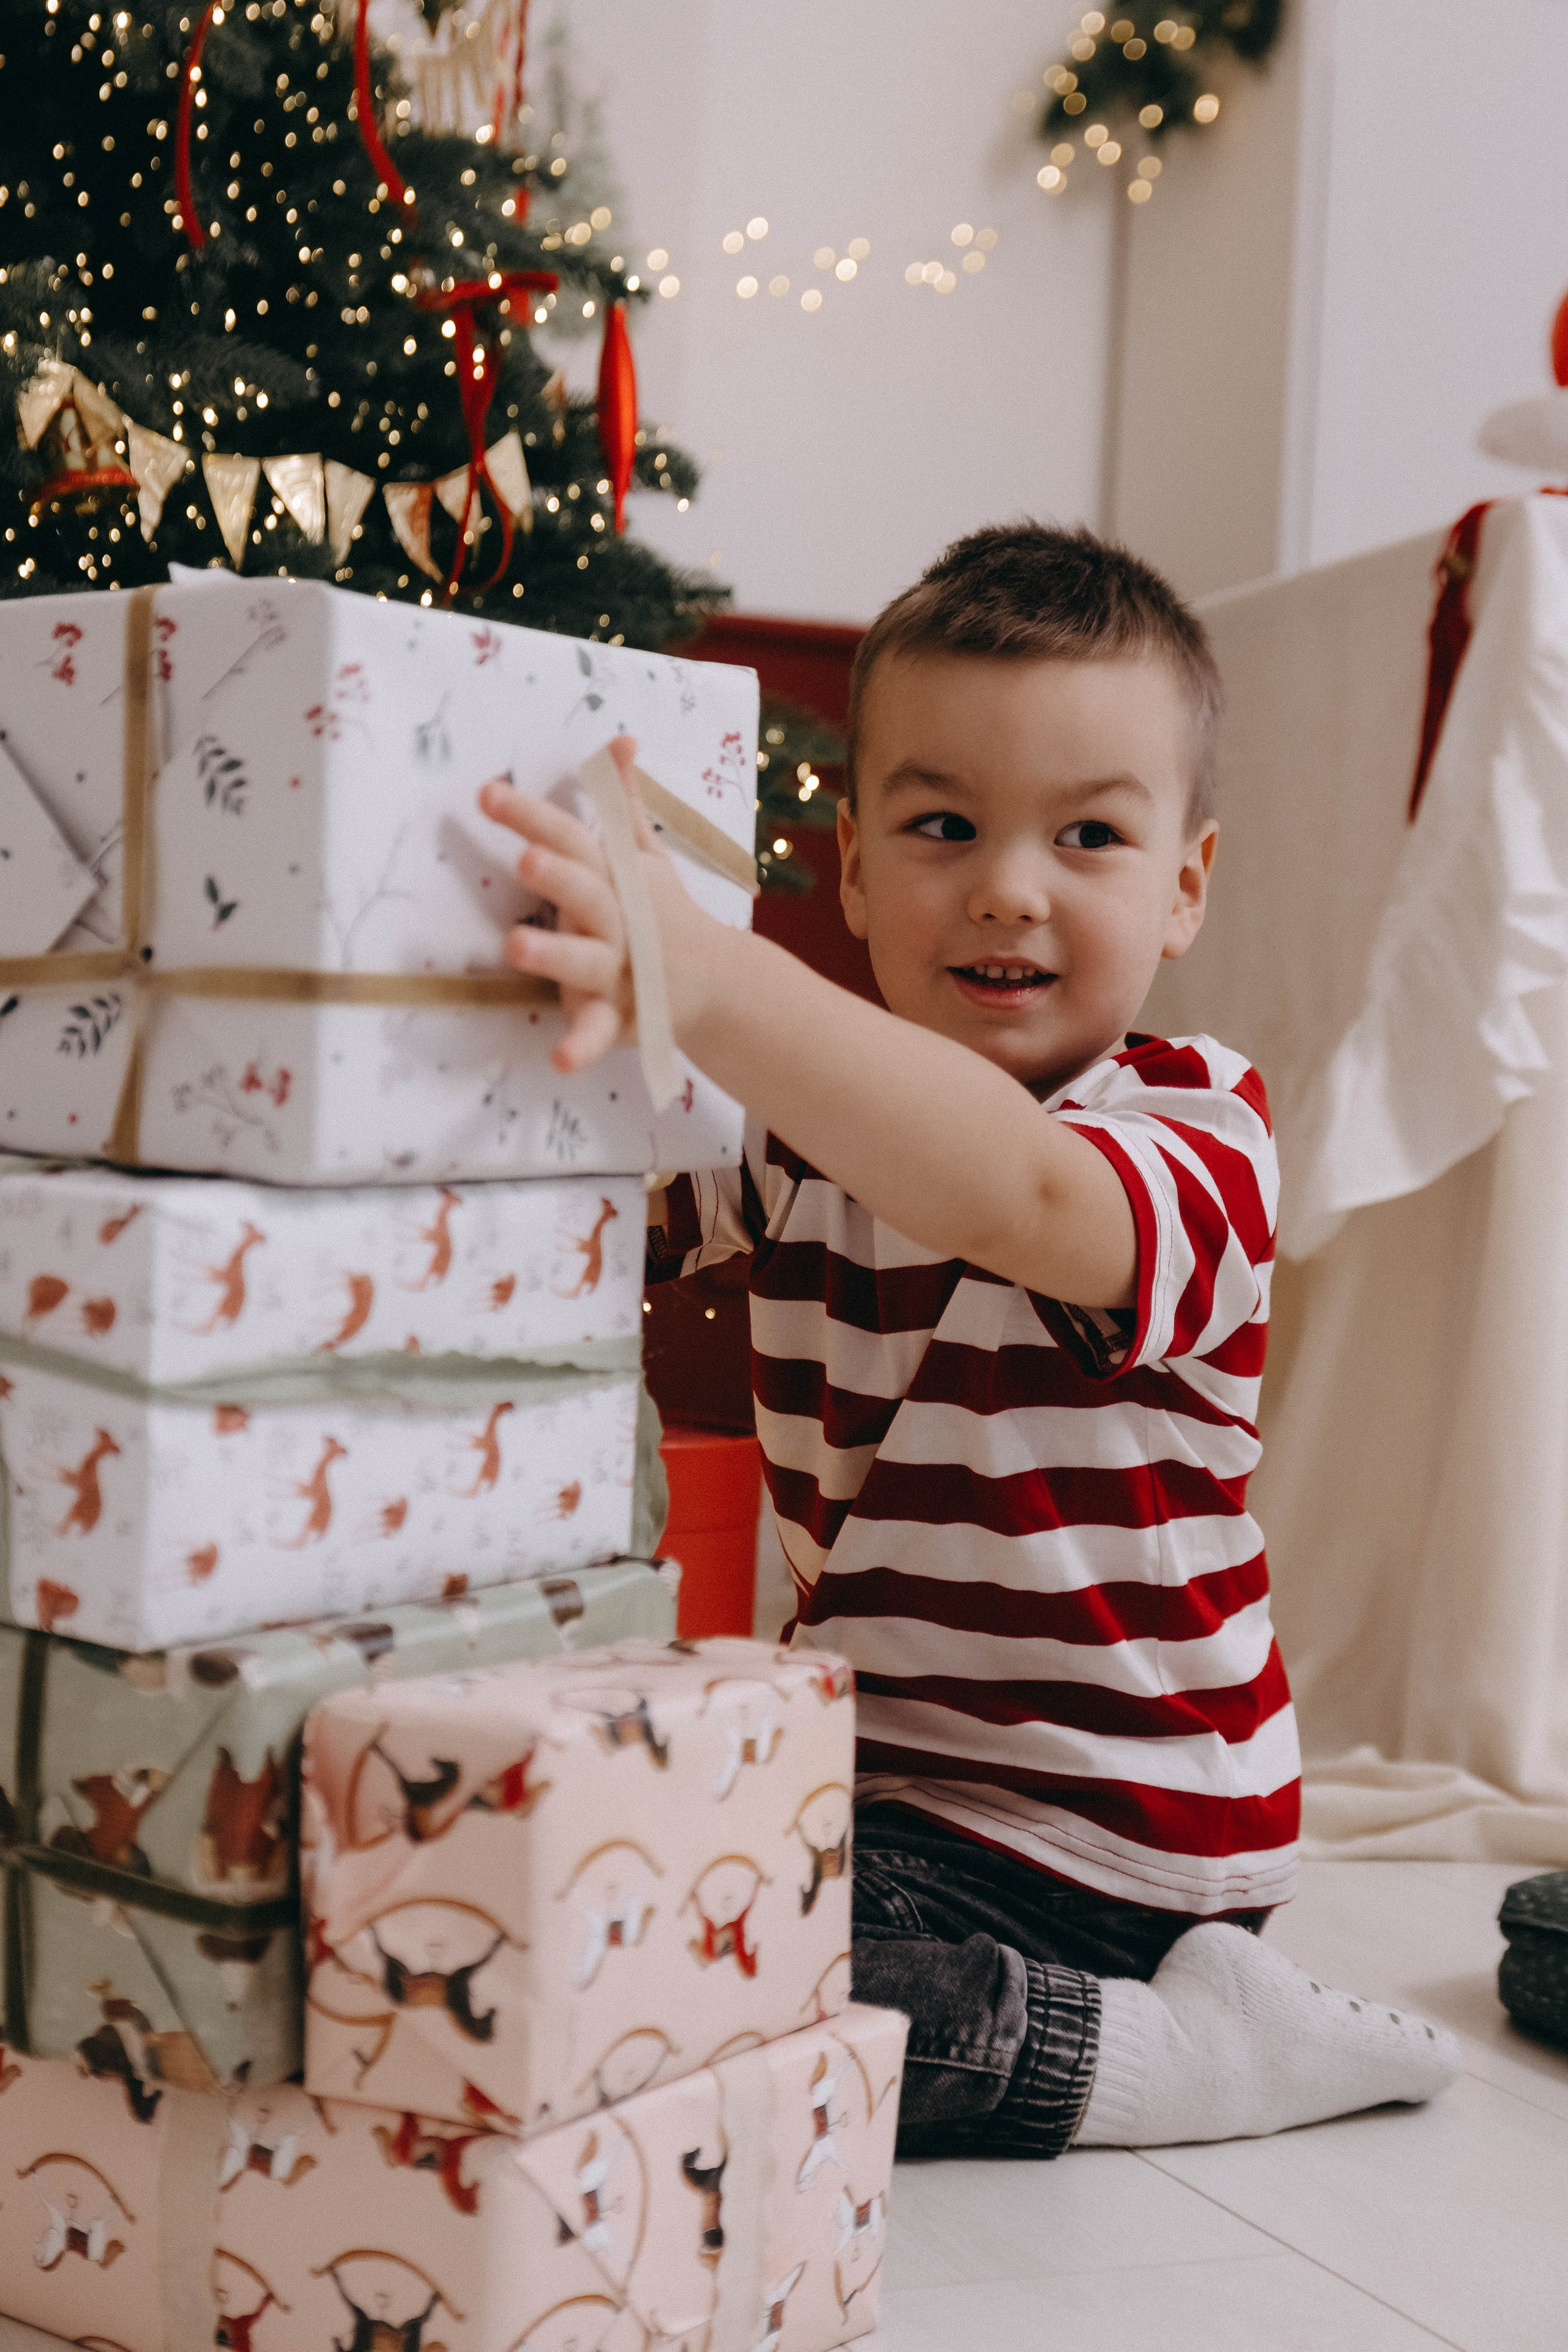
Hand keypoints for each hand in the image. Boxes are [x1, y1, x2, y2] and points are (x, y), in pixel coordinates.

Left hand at [480, 736, 662, 1075]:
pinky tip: (559, 1059)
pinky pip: (599, 1032)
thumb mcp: (648, 856)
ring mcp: (621, 971)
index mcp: (619, 879)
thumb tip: (619, 742)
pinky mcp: (621, 1019)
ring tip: (515, 948)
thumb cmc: (665, 913)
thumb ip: (626, 804)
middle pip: (588, 894)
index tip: (487, 793)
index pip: (575, 838)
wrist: (718, 983)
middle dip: (560, 876)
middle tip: (527, 858)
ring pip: (587, 962)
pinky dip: (582, 1046)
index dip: (532, 816)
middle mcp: (619, 921)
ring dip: (555, 955)